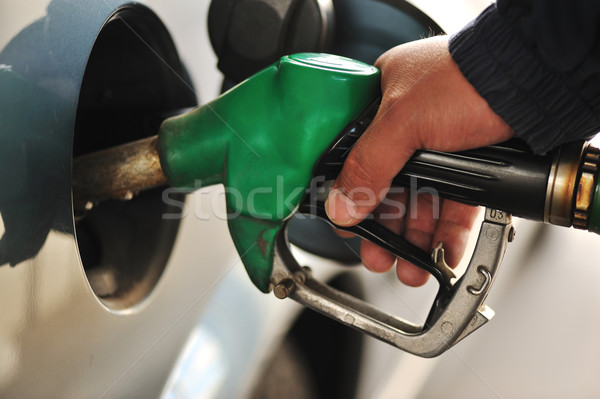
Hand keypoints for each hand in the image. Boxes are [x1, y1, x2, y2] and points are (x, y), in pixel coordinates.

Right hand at [325, 36, 513, 285]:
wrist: (534, 81)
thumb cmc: (469, 77)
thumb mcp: (402, 120)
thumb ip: (367, 165)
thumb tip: (339, 204)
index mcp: (381, 102)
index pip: (353, 157)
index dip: (348, 194)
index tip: (347, 224)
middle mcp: (408, 125)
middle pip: (387, 188)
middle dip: (384, 229)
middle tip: (379, 256)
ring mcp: (440, 147)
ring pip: (420, 202)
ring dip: (414, 239)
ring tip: (411, 267)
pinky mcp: (470, 164)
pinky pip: (453, 206)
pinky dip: (448, 233)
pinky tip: (443, 253)